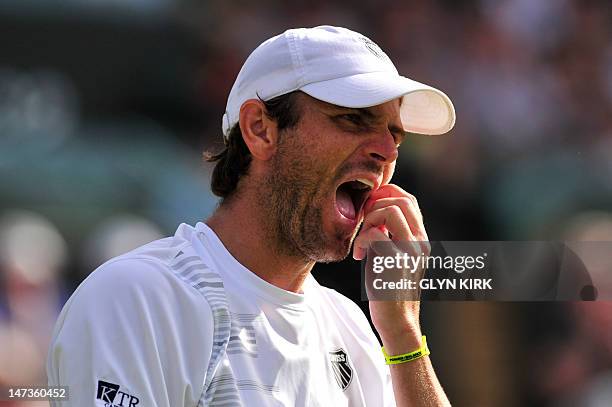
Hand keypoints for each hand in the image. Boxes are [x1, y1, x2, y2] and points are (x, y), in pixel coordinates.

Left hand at [352, 184, 430, 346]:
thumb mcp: (392, 255)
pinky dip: (361, 241)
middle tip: (363, 224)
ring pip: (390, 211)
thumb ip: (389, 234)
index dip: (386, 196)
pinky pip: (375, 234)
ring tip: (362, 240)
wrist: (397, 321)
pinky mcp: (395, 263)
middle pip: (401, 200)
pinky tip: (359, 256)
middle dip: (375, 205)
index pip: (409, 200)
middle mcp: (420, 242)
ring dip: (369, 220)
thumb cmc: (389, 288)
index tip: (369, 211)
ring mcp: (410, 252)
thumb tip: (373, 213)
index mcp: (420, 239)